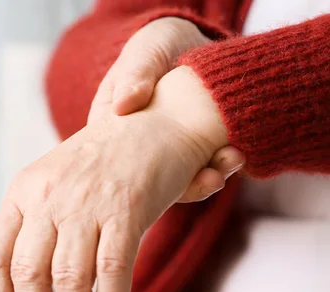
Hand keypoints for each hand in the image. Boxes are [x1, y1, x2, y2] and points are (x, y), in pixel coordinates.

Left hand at [0, 65, 227, 291]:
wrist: (151, 122)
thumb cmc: (97, 164)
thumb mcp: (46, 186)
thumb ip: (18, 229)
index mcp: (23, 192)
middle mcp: (49, 197)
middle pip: (28, 275)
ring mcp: (87, 202)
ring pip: (69, 279)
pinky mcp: (126, 207)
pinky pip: (113, 268)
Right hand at [90, 17, 243, 201]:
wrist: (195, 47)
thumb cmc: (160, 48)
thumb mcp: (145, 52)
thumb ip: (134, 74)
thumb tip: (122, 106)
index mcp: (114, 129)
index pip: (115, 161)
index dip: (135, 174)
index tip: (163, 171)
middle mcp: (140, 151)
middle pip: (152, 181)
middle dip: (182, 185)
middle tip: (209, 177)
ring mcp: (170, 157)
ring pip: (182, 180)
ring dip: (208, 177)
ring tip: (231, 159)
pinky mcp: (197, 156)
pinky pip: (204, 171)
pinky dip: (221, 168)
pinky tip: (237, 155)